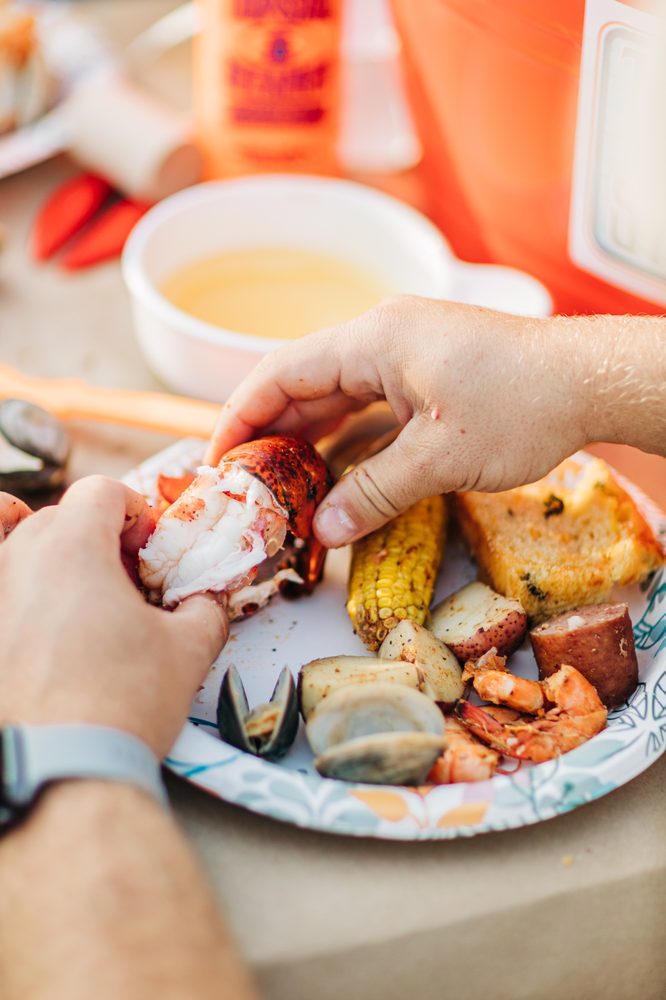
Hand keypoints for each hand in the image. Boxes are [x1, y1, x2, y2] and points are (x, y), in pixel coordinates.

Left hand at [0, 477, 227, 756]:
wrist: (62, 771)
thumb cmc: (126, 703)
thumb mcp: (189, 649)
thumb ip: (204, 608)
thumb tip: (205, 601)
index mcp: (72, 547)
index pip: (101, 491)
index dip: (135, 512)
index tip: (149, 551)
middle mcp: (17, 559)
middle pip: (57, 519)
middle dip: (96, 540)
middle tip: (124, 586)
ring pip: (16, 551)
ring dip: (50, 562)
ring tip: (78, 605)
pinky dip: (14, 589)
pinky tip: (31, 615)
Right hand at [206, 298, 589, 545]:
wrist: (589, 381)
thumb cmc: (521, 407)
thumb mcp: (441, 458)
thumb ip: (375, 493)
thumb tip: (324, 532)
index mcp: (373, 341)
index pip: (280, 373)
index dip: (240, 416)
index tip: (217, 461)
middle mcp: (381, 339)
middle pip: (303, 384)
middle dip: (271, 433)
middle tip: (244, 485)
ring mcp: (405, 355)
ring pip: (336, 397)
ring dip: (309, 439)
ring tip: (281, 488)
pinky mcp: (426, 375)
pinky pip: (370, 406)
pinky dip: (348, 440)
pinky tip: (334, 476)